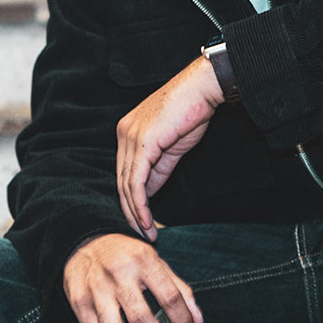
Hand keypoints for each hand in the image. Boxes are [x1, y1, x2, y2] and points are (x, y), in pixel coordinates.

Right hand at [62, 233, 203, 322]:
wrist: (85, 241)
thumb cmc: (128, 256)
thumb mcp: (157, 263)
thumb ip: (180, 290)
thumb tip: (197, 322)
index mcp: (143, 260)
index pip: (170, 297)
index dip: (183, 320)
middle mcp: (118, 274)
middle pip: (142, 320)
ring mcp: (96, 289)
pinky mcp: (78, 302)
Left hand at [116, 54, 223, 239]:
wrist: (202, 89)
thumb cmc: (191, 112)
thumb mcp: (172, 147)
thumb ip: (158, 169)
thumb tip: (149, 193)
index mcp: (127, 132)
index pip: (124, 172)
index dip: (131, 199)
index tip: (140, 219)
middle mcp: (124, 134)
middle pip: (121, 181)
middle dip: (130, 210)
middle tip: (140, 232)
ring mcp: (130, 137)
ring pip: (127, 184)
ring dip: (135, 212)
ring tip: (146, 232)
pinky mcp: (142, 143)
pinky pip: (136, 181)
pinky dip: (140, 203)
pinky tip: (147, 219)